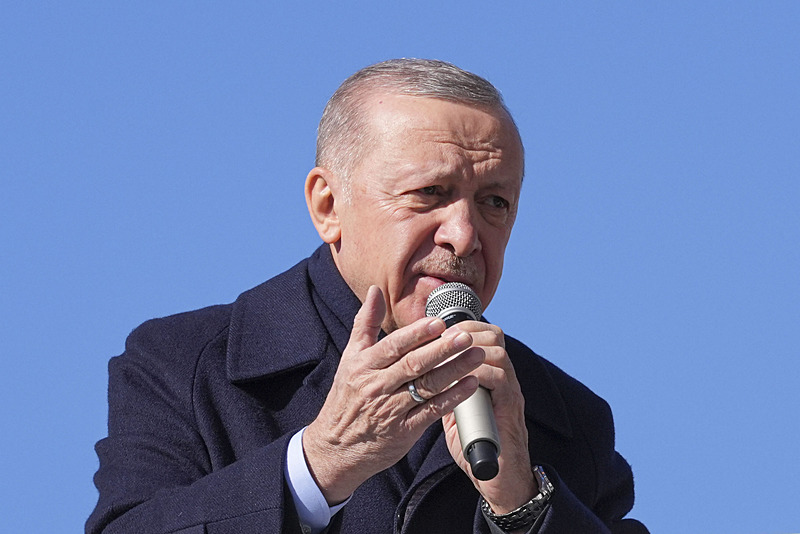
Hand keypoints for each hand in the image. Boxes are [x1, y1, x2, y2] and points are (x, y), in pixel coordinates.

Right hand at [303, 286, 484, 503]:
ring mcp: (391, 410)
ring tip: (477, 356)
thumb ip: (365, 323)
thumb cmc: (347, 397)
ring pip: (427, 387)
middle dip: (442, 349)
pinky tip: (471, 385)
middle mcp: (377, 386)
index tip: (439, 322)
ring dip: (454, 370)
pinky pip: (432, 412)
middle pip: (414, 365)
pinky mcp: (404, 431)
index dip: (417, 334)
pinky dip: (452, 398)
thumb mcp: (350, 358)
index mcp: (364, 365)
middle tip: (466, 336)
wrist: (336, 448)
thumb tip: (375, 290)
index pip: (394, 346)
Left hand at [441, 321, 537, 513]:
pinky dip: (478, 373)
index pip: (484, 334)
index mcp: (490, 375)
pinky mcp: (511, 409)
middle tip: (444, 338)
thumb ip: (447, 390)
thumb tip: (425, 373)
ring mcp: (510, 392)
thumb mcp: (455, 410)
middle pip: (494, 336)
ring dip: (471, 349)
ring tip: (450, 354)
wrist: (499, 479)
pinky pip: (500, 379)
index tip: (439, 328)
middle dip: (467, 331)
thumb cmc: (474, 445)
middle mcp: (504, 378)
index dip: (462, 326)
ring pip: (498, 353)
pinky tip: (460, 377)